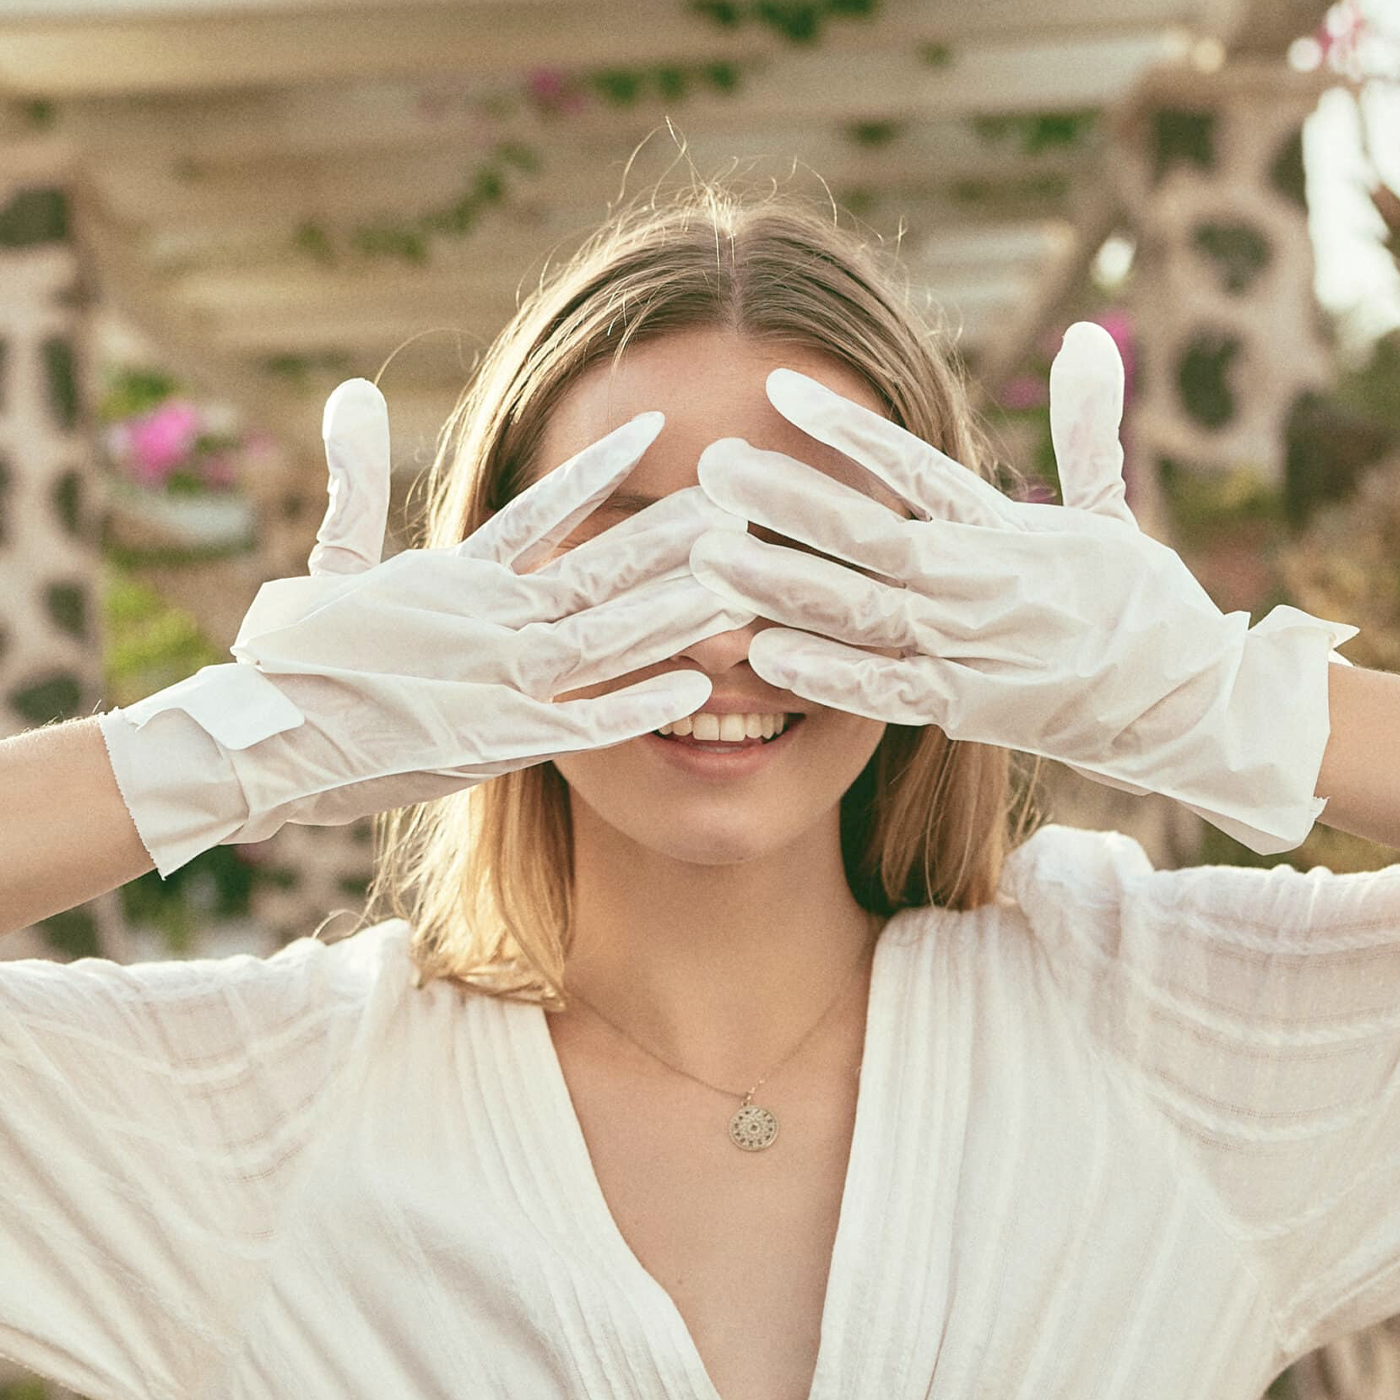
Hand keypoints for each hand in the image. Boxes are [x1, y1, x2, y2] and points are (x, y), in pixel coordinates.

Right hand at [101, 380, 749, 876]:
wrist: (263, 740)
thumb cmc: (295, 659)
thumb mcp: (332, 562)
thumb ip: (354, 480)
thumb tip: (348, 392)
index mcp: (459, 578)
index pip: (544, 509)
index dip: (599, 467)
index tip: (656, 428)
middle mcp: (490, 620)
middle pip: (599, 570)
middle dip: (671, 536)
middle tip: (738, 500)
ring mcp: (497, 679)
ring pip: (605, 635)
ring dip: (674, 608)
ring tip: (737, 577)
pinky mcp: (497, 743)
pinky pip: (584, 723)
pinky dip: (637, 704)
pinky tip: (699, 686)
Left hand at [688, 322, 1357, 854]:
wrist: (1181, 703)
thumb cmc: (1139, 604)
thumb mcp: (1114, 507)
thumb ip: (1088, 425)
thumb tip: (1088, 336)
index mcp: (1004, 529)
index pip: (910, 465)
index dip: (844, 427)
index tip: (777, 388)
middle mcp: (976, 583)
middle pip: (863, 535)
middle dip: (781, 501)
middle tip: (709, 467)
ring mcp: (965, 648)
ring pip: (856, 609)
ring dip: (778, 583)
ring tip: (705, 555)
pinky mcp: (962, 708)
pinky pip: (882, 690)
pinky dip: (825, 673)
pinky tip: (761, 652)